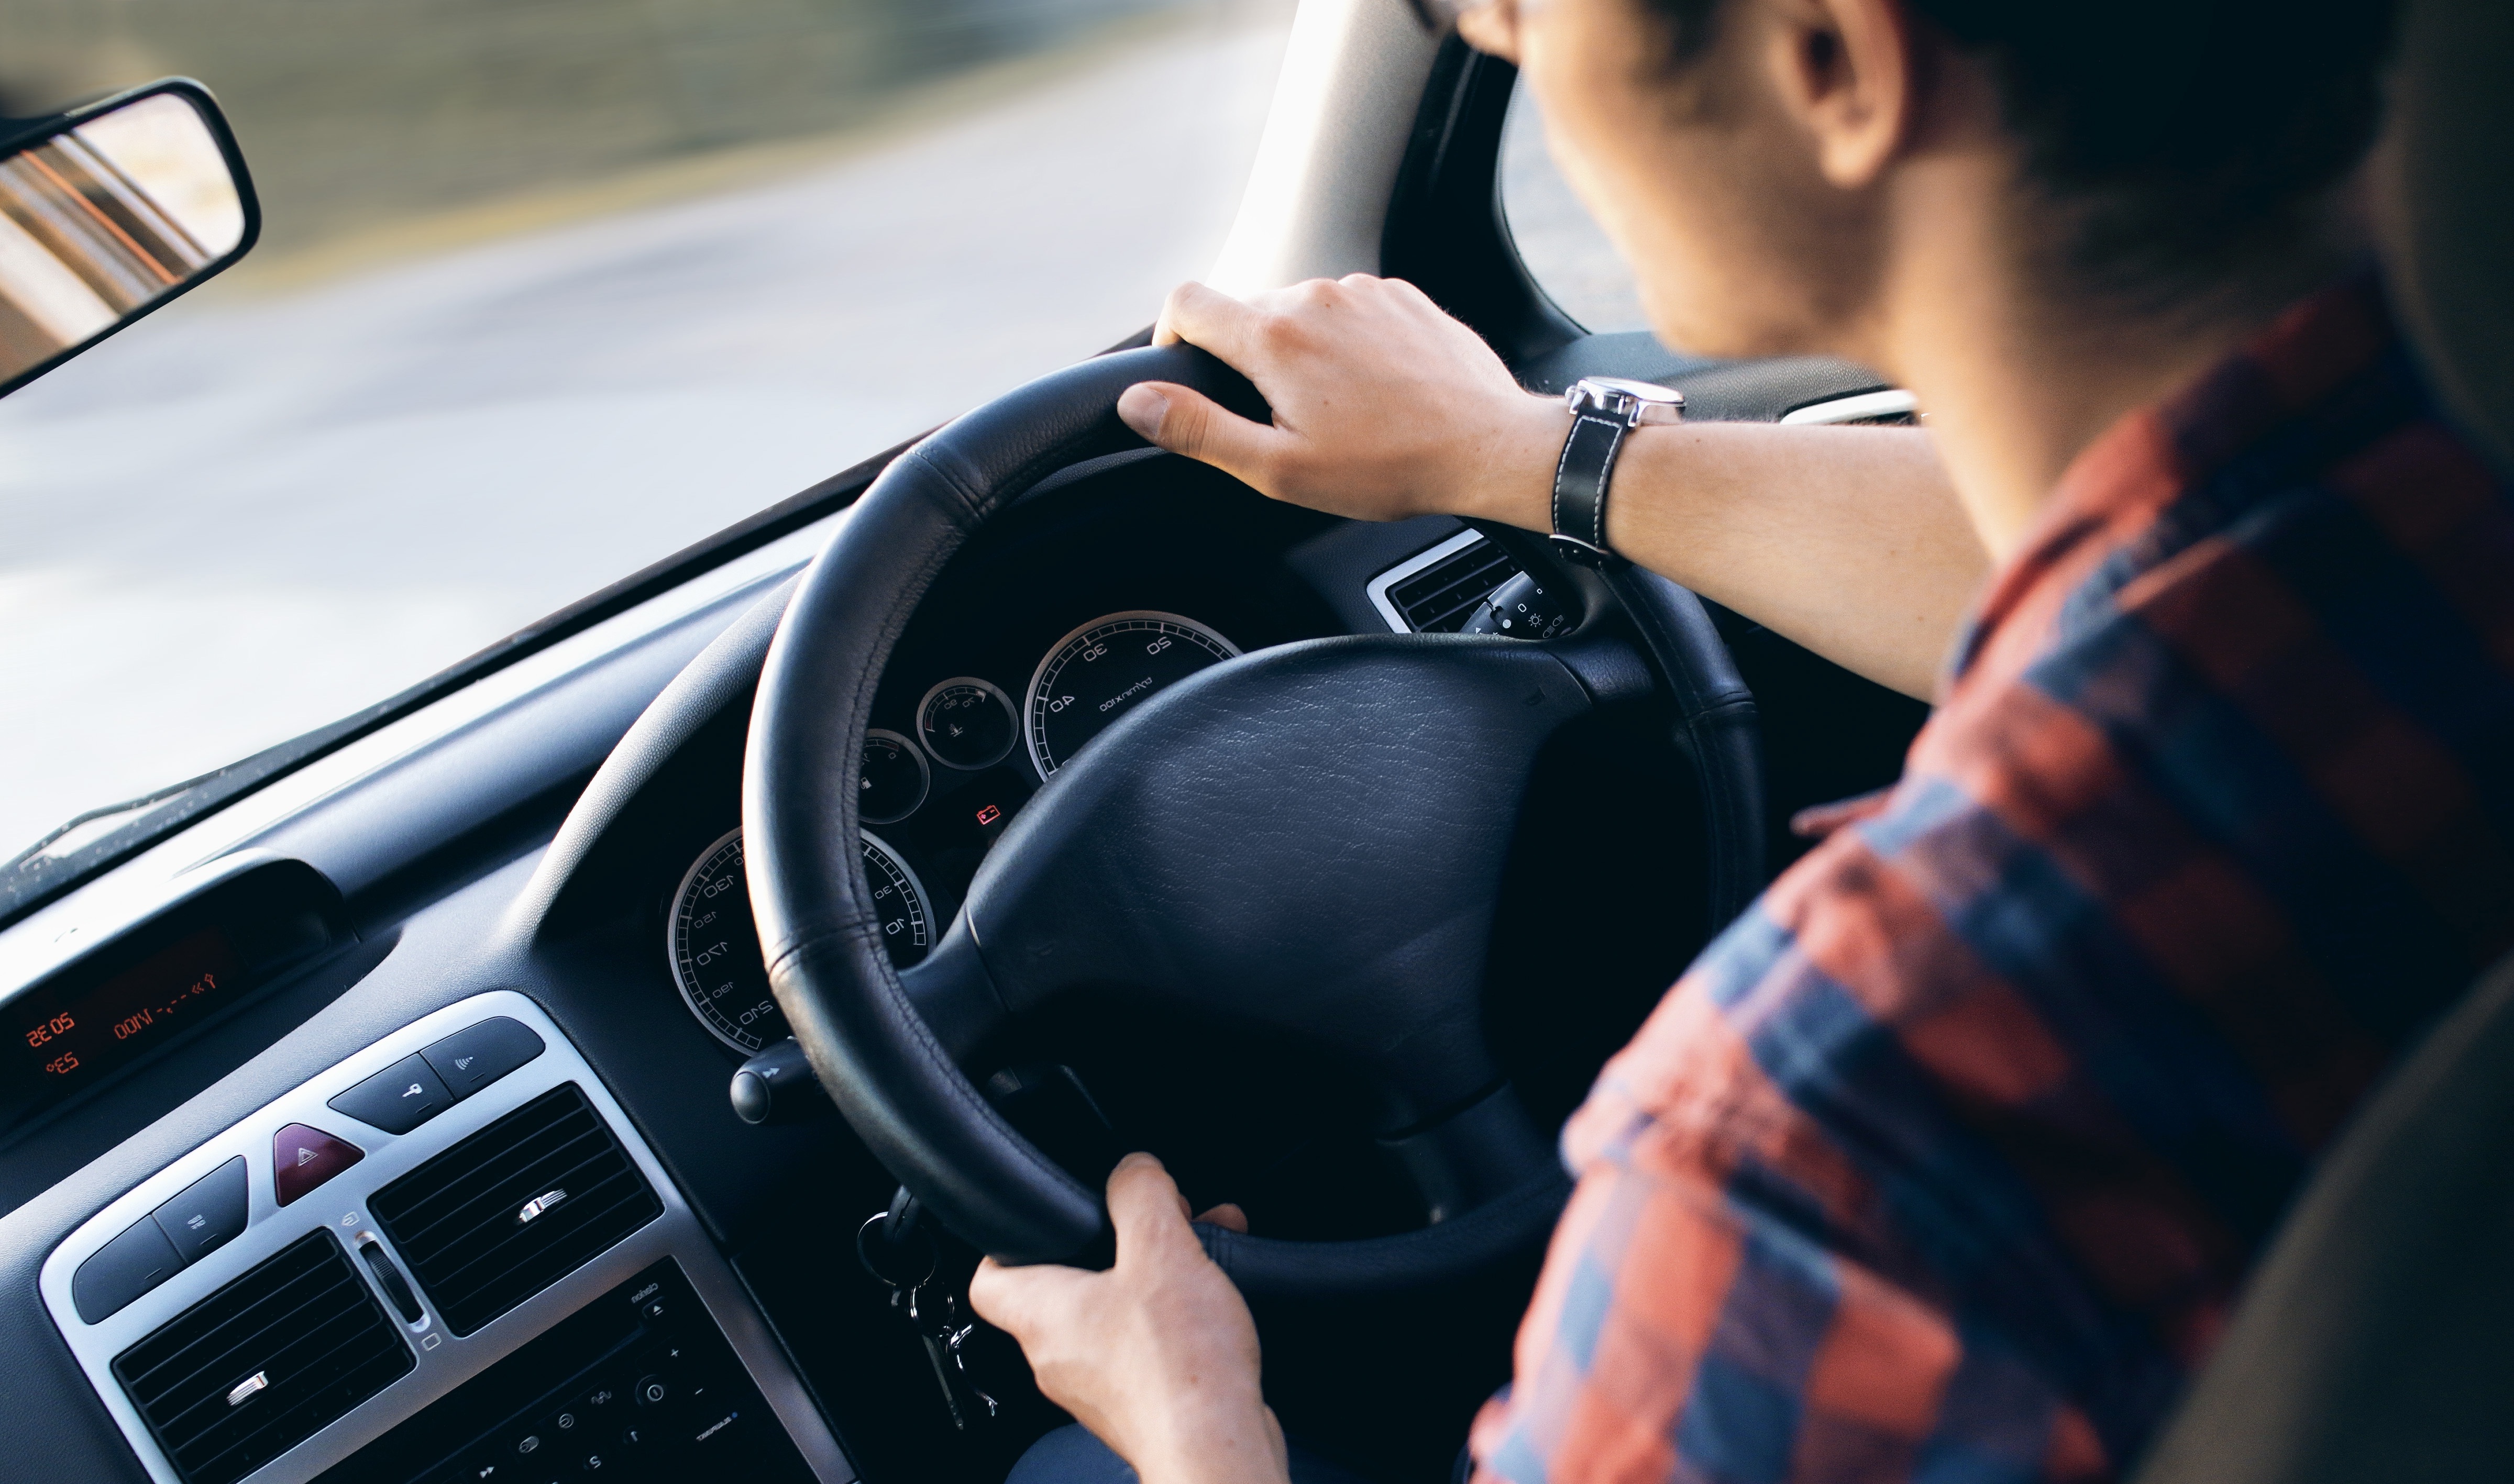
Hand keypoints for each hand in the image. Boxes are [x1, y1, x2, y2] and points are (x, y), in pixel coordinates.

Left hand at [970, 1154, 1286, 1483]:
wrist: (1217, 1449)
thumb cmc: (1179, 1369)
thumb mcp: (1161, 1250)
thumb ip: (1140, 1195)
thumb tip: (1133, 1169)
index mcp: (1042, 1315)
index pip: (989, 1278)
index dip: (1008, 1242)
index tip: (1042, 1218)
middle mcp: (1059, 1357)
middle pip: (1066, 1288)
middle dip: (1115, 1246)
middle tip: (1153, 1221)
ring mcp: (1098, 1387)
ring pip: (1114, 1314)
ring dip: (1154, 1276)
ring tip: (1201, 1249)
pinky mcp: (1139, 1406)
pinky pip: (1146, 1346)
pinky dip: (1175, 1315)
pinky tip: (1216, 1298)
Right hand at [1119, 276, 1561, 528]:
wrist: (1490, 447)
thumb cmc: (1391, 466)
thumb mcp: (1280, 468)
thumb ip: (1200, 431)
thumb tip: (1139, 404)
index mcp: (1275, 335)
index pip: (1186, 301)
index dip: (1171, 335)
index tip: (1188, 372)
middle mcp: (1315, 295)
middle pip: (1246, 312)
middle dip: (1248, 360)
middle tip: (1282, 420)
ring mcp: (1363, 290)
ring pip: (1301, 312)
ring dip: (1301, 353)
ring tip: (1338, 410)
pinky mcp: (1401, 295)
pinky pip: (1350, 310)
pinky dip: (1347, 344)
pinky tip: (1374, 390)